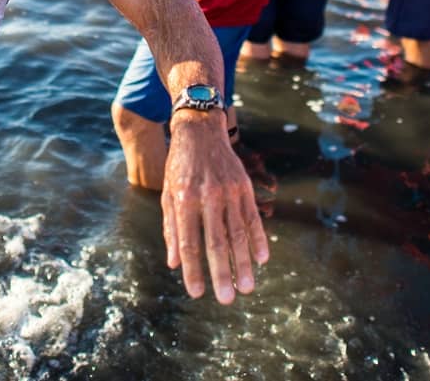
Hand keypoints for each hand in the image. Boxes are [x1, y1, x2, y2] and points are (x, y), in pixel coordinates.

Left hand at [161, 112, 268, 303]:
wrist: (199, 129)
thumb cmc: (179, 166)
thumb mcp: (168, 194)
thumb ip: (171, 228)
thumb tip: (175, 264)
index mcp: (184, 199)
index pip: (189, 242)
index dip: (193, 269)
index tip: (197, 293)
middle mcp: (207, 196)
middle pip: (215, 242)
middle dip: (221, 273)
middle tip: (226, 299)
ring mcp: (228, 191)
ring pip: (237, 233)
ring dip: (243, 263)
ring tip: (246, 288)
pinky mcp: (244, 186)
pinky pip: (253, 217)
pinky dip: (258, 239)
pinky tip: (262, 259)